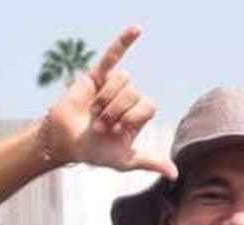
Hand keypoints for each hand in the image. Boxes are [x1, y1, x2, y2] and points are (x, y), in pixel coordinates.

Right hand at [42, 27, 175, 177]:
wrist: (68, 140)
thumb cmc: (96, 151)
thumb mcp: (125, 160)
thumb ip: (150, 162)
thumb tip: (175, 175)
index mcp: (138, 117)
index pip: (148, 106)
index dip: (133, 117)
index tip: (117, 131)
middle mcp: (129, 100)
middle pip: (134, 93)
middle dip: (116, 111)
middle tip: (101, 125)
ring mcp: (113, 87)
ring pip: (121, 80)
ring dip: (107, 98)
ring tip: (95, 112)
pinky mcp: (96, 76)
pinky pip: (112, 56)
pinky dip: (124, 41)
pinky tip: (137, 29)